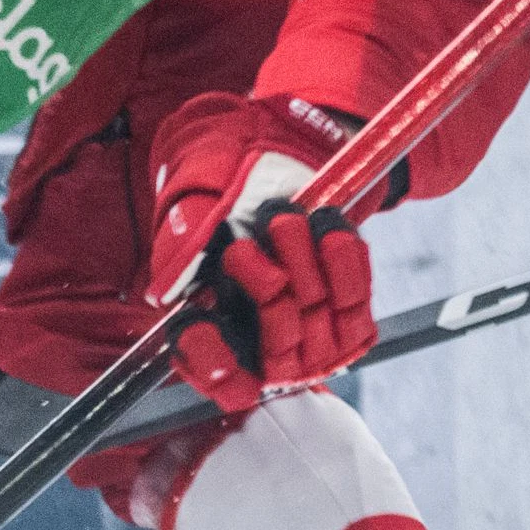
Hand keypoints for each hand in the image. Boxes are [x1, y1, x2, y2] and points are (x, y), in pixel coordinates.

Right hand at [142, 93, 370, 412]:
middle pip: (272, 341)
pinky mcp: (349, 319)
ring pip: (314, 320)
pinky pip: (356, 306)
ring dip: (307, 259)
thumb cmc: (238, 175)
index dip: (213, 369)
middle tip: (272, 228)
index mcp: (204, 313)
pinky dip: (346, 262)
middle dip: (271, 284)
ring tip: (295, 217)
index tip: (230, 373)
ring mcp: (306, 335)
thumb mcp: (199, 188)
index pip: (201, 359)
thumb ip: (185, 230)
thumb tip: (173, 277)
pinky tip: (333, 232)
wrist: (296, 155)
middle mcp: (254, 335)